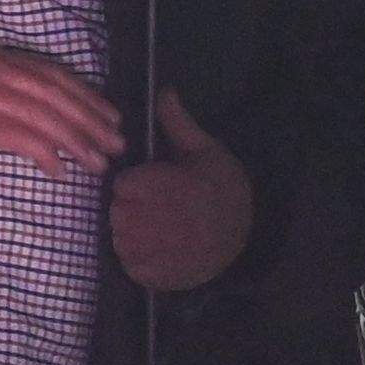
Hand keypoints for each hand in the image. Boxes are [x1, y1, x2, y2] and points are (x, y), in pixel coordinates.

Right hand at [0, 46, 127, 173]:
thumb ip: (6, 97)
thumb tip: (50, 120)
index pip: (53, 75)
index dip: (87, 96)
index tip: (111, 118)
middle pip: (55, 94)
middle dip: (90, 121)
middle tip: (116, 144)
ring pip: (43, 116)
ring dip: (76, 142)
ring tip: (97, 163)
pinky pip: (19, 136)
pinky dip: (44, 154)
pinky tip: (59, 171)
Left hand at [107, 87, 252, 293]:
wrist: (247, 238)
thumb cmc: (223, 190)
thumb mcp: (205, 151)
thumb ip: (177, 123)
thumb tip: (164, 89)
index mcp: (150, 185)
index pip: (120, 185)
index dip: (139, 185)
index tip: (160, 187)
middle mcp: (139, 218)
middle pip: (117, 211)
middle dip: (135, 208)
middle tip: (165, 209)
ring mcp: (141, 250)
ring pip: (119, 237)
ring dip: (136, 234)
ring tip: (167, 230)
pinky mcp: (146, 275)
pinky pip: (129, 263)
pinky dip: (142, 259)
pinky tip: (166, 250)